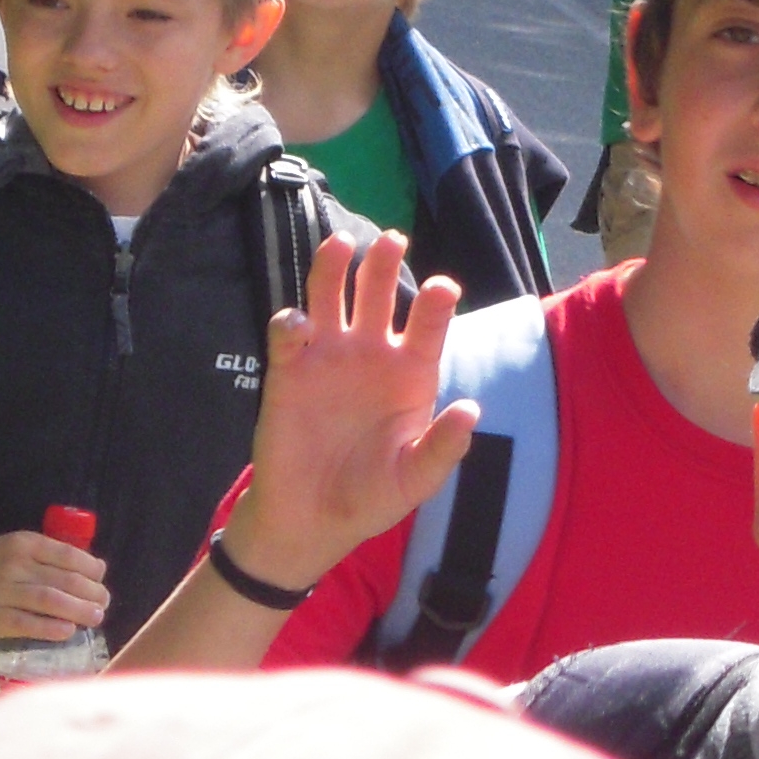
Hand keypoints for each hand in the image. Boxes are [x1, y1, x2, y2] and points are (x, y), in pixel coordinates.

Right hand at [0, 527, 108, 641]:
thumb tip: (85, 571)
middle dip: (91, 593)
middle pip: (64, 580)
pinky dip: (51, 628)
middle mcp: (15, 565)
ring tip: (96, 617)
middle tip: (105, 602)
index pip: (67, 554)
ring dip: (79, 610)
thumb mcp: (9, 545)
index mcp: (23, 543)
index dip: (91, 568)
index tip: (102, 577)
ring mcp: (1, 592)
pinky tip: (67, 631)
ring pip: (50, 601)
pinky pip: (27, 624)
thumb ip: (41, 556)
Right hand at [223, 231, 475, 592]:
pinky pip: (288, 335)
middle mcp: (370, 356)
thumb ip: (442, 448)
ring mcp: (327, 358)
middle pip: (378, 295)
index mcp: (410, 374)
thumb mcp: (414, 480)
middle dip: (384, 266)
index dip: (435, 305)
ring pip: (329, 298)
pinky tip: (298, 324)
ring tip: (341, 245)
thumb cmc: (372, 497)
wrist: (312, 519)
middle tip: (392, 239)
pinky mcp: (288, 372)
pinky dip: (290, 323)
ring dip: (334, 270)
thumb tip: (471, 409)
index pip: (427, 327)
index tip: (443, 288)